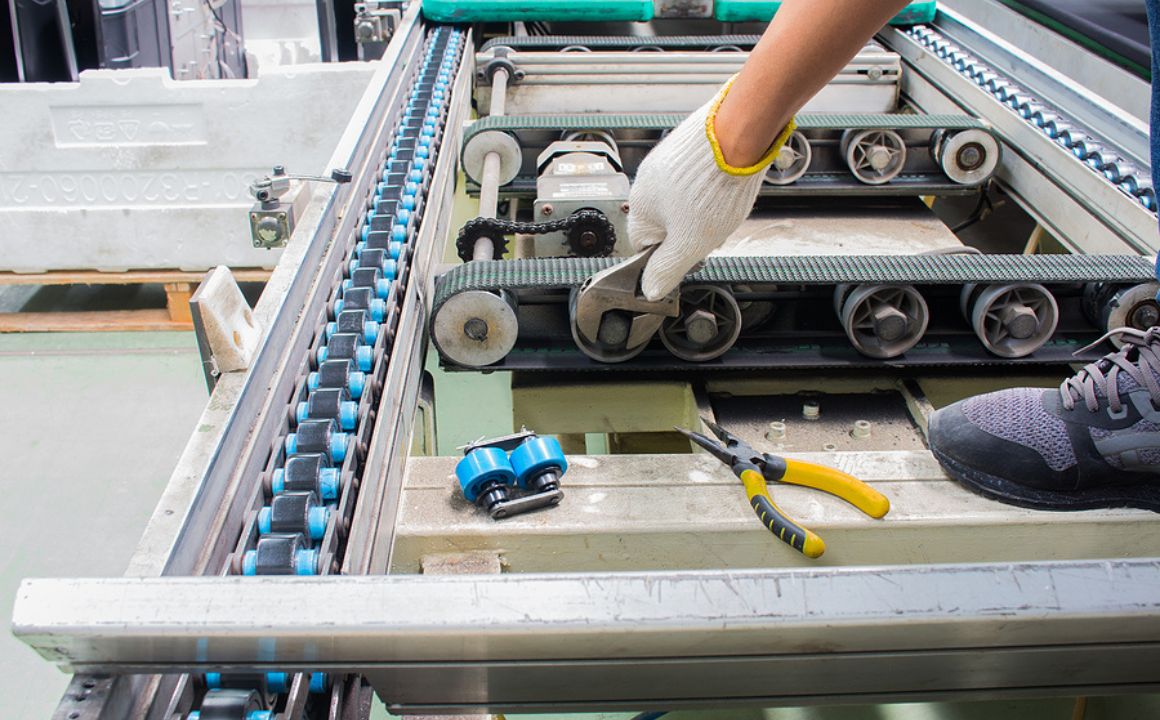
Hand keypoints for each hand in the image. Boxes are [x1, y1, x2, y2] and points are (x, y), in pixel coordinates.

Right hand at [627, 79, 794, 300]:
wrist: (735, 135)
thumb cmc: (710, 187)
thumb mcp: (689, 243)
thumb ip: (667, 269)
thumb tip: (651, 290)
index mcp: (639, 207)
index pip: (644, 245)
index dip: (667, 255)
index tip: (688, 256)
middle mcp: (647, 182)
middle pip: (666, 222)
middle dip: (690, 232)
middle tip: (711, 233)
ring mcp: (666, 161)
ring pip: (683, 201)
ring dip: (702, 210)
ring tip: (723, 208)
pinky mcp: (687, 148)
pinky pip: (695, 179)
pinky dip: (710, 187)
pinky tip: (726, 187)